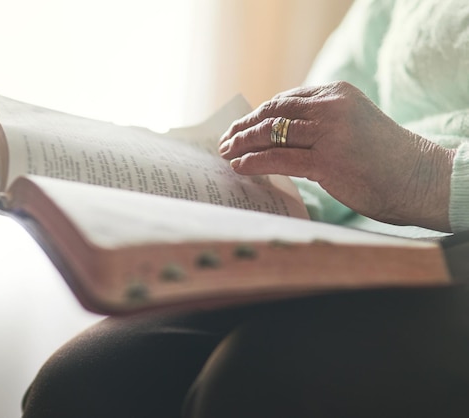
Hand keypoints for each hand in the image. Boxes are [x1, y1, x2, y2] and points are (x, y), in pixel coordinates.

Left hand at [219, 81, 454, 231]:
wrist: (418, 177)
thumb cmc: (383, 157)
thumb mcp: (351, 124)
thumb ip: (318, 122)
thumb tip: (276, 134)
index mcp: (336, 93)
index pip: (283, 101)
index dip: (256, 115)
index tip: (240, 127)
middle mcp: (331, 107)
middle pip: (272, 114)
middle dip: (243, 128)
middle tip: (225, 141)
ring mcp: (329, 133)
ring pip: (271, 134)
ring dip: (242, 144)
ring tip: (226, 153)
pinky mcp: (327, 160)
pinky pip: (278, 158)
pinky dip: (254, 162)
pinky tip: (239, 166)